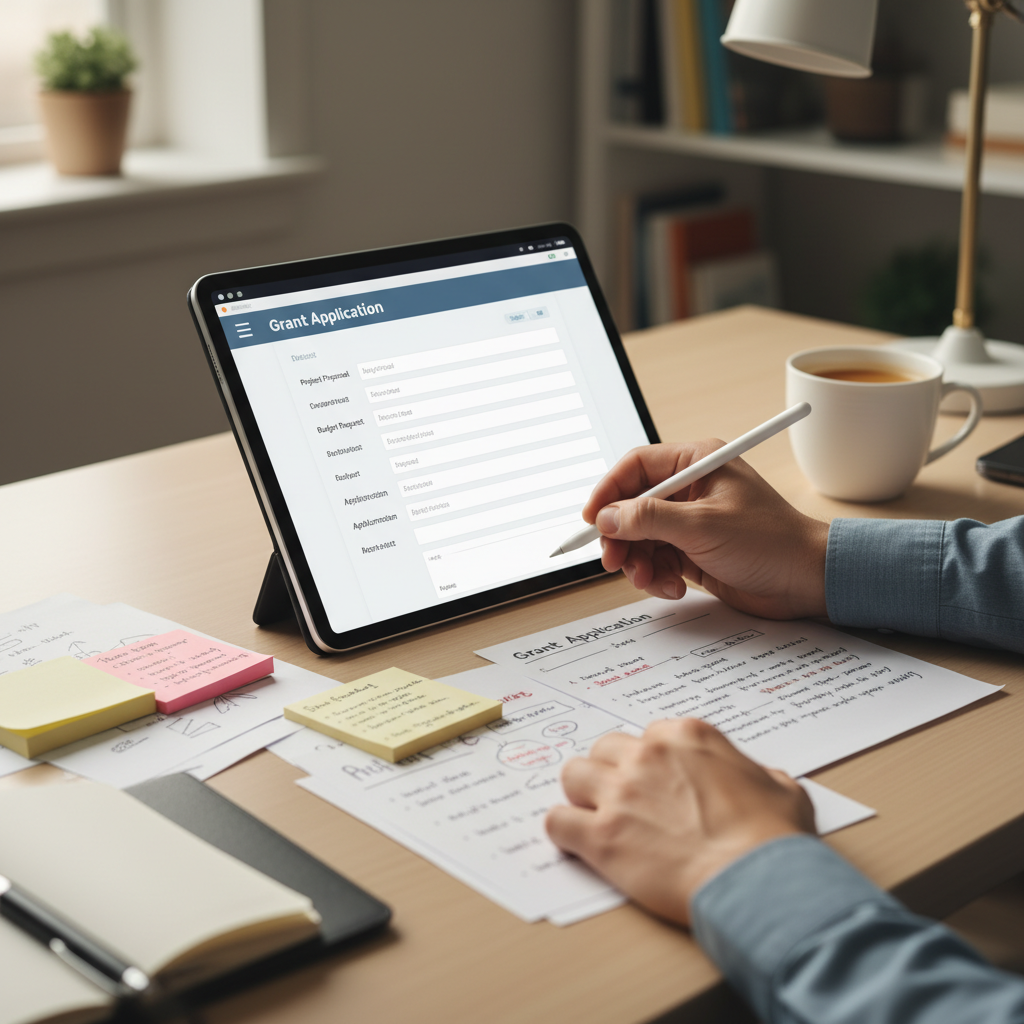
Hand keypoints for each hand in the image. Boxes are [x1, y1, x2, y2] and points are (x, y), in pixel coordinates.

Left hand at [545, 719, 814, 924]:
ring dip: (581, 794)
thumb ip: (760, 775)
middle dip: (611, 772)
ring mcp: (620, 793)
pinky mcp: (601, 836)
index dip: (650, 762)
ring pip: (573, 774)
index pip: (649, 736)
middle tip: (624, 800)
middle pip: (605, 749)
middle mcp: (647, 755)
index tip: (656, 783)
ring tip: (592, 816)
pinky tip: (575, 843)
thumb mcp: (783, 789)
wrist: (756, 880)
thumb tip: (766, 781)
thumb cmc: (772, 838)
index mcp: (686, 737)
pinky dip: (562, 831)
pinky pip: (557, 821)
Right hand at [583, 441, 828, 618]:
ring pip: (641, 538)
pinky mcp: (693, 551)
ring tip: (651, 581)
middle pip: (632, 507)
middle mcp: (691, 490)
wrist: (807, 581)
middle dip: (621, 537)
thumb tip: (606, 517)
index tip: (591, 520)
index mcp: (697, 463)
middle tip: (614, 561)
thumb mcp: (702, 526)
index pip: (636, 468)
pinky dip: (657, 577)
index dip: (608, 492)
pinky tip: (674, 588)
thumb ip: (649, 519)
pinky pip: (657, 560)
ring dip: (639, 562)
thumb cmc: (770, 542)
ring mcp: (691, 522)